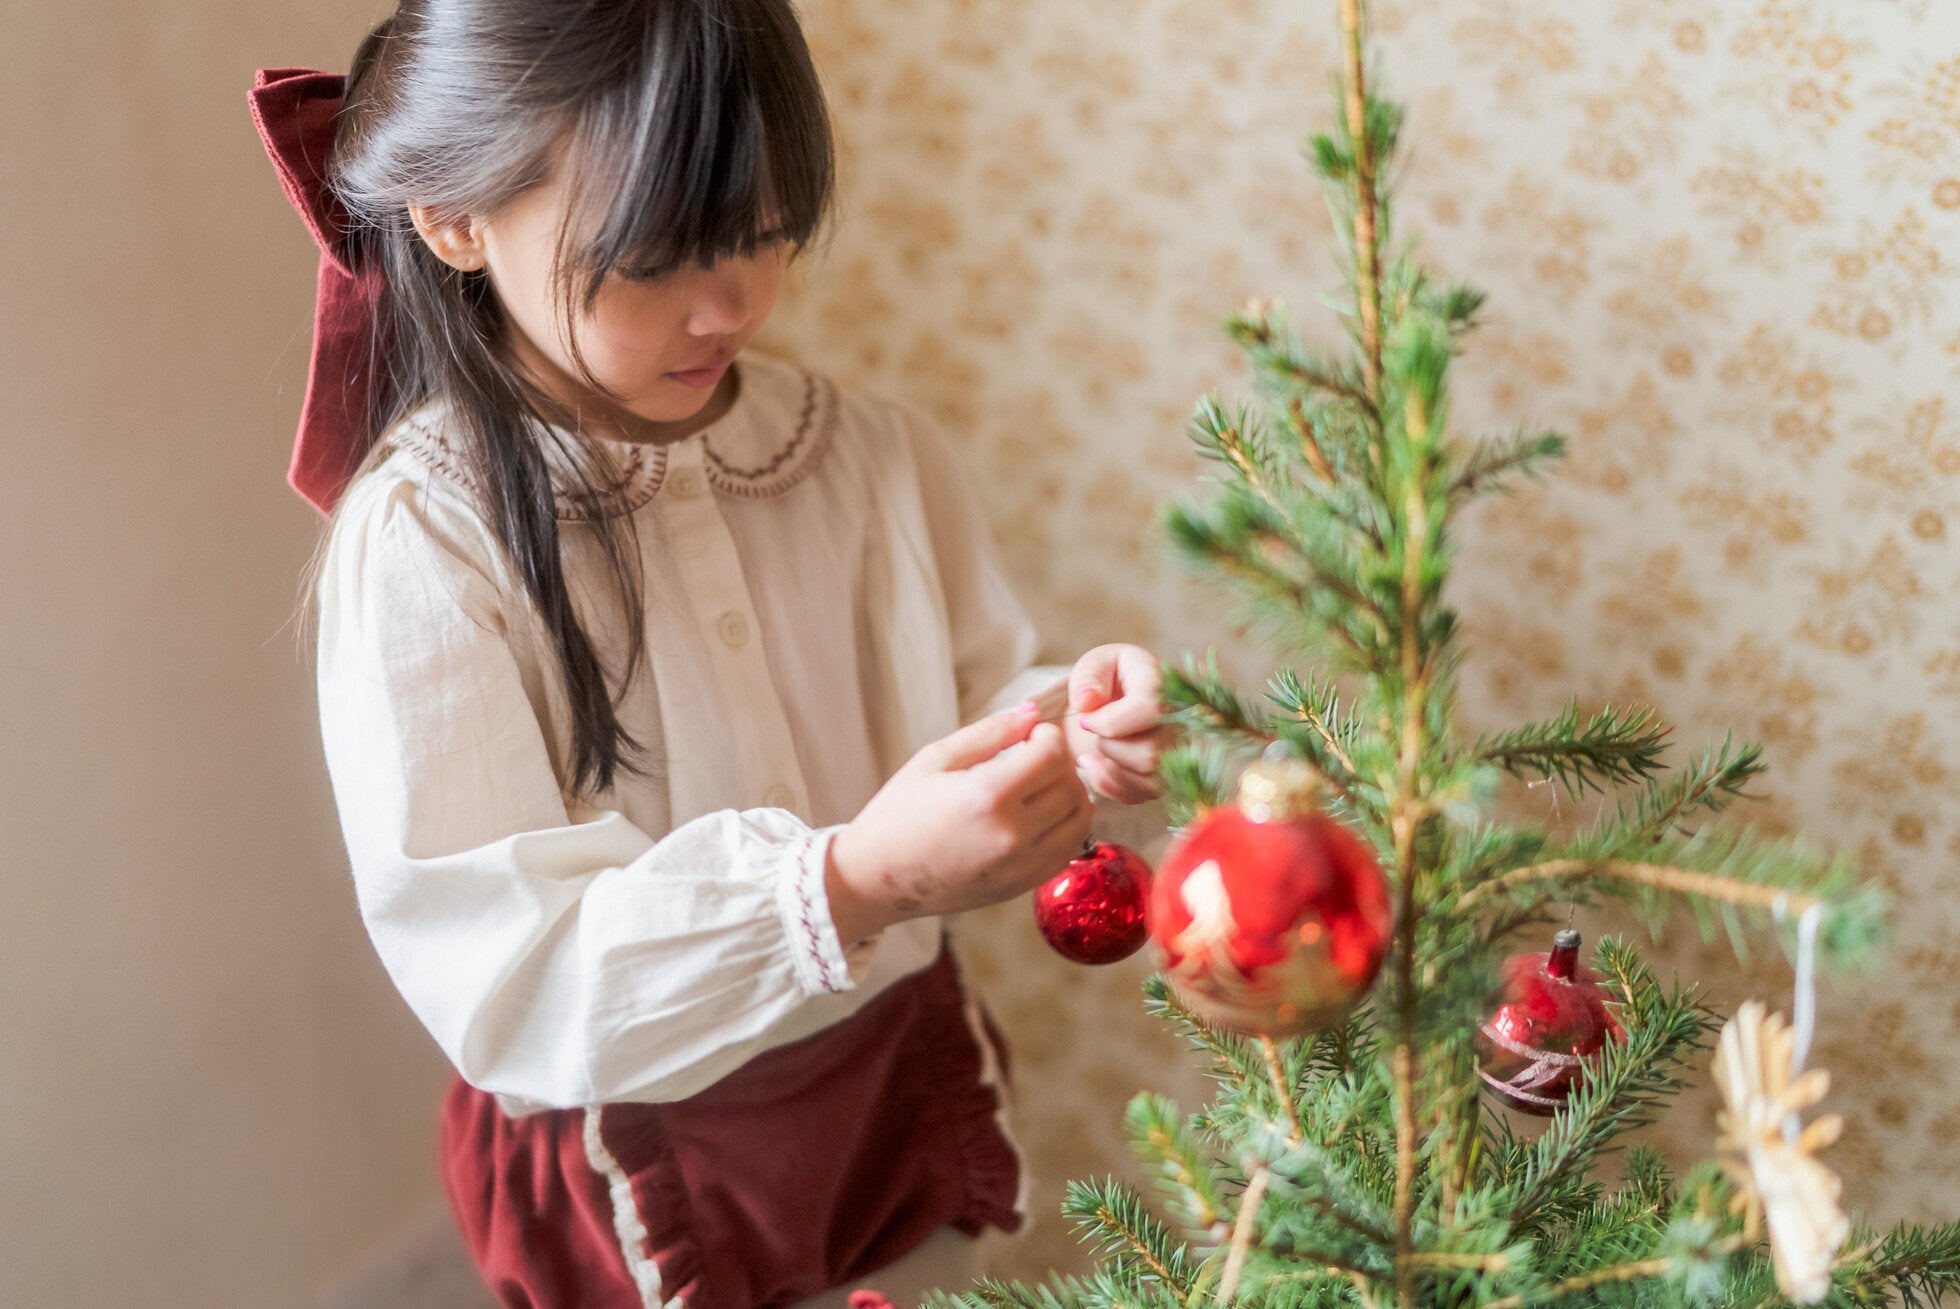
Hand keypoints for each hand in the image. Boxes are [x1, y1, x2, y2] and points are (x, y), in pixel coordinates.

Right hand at [826, 702, 1092, 942]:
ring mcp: (1020, 867)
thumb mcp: (935, 759)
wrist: (875, 878)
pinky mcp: (1020, 886)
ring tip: (1041, 787)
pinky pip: (1067, 851)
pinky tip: (1039, 817)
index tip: (1030, 735)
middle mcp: (1011, 835)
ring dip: (1070, 796)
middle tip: (1036, 758)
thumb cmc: (898, 813)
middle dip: (1061, 764)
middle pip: (1071, 786)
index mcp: (987, 796)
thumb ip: (990, 733)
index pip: (1053, 754)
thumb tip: (1032, 713)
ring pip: (1080, 821)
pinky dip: (1064, 829)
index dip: (1047, 736)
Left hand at [1065, 644, 1174, 804]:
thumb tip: (1086, 703)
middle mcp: (1183, 721)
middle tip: (1096, 731)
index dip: (1110, 722)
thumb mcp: (1096, 663)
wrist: (1126, 693)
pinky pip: (1140, 795)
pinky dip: (1111, 784)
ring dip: (1110, 767)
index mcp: (1164, 684)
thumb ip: (1088, 676)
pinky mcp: (1168, 777)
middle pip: (1150, 752)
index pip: (1151, 709)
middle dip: (1110, 746)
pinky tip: (1100, 764)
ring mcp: (1180, 752)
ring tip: (1095, 747)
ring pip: (1148, 780)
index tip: (1085, 720)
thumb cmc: (1111, 676)